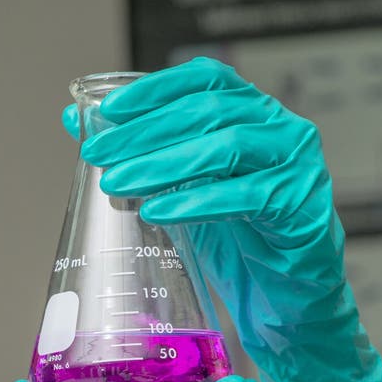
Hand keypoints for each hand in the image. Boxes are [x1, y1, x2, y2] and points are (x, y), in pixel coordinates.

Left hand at [63, 57, 381, 381]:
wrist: (283, 301)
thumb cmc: (238, 244)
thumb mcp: (184, 194)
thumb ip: (143, 156)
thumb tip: (77, 121)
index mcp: (253, 116)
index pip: (205, 80)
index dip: (155, 90)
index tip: (109, 111)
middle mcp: (280, 131)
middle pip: (209, 111)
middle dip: (147, 132)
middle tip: (101, 154)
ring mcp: (298, 166)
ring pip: (227, 147)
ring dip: (165, 164)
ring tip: (121, 182)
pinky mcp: (303, 207)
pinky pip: (248, 197)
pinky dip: (198, 203)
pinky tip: (160, 212)